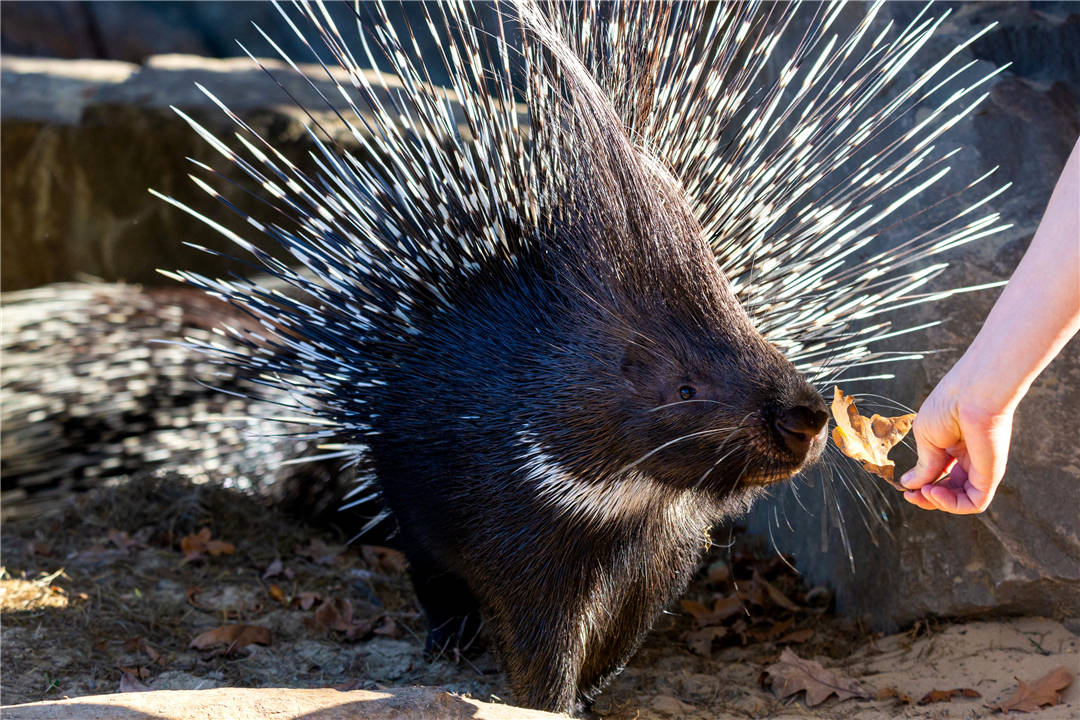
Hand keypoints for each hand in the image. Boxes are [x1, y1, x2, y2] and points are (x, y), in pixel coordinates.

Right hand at [900, 368, 1013, 513]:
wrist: (971, 393)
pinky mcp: (989, 475)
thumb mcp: (926, 438)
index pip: (939, 477)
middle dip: (928, 498)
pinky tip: (933, 492)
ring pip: (961, 501)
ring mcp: (980, 468)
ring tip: (924, 493)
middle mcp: (969, 460)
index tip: (905, 487)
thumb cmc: (948, 406)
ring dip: (938, 503)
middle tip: (912, 496)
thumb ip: (924, 466)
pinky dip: (952, 505)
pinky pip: (975, 503)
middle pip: (950, 492)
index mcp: (953, 448)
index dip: (921, 486)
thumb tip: (909, 484)